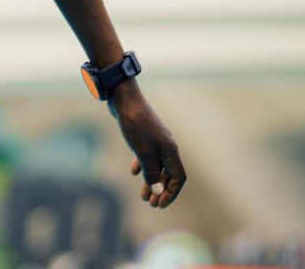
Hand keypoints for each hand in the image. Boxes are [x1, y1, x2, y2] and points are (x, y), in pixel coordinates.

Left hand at [110, 83, 185, 208]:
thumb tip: (159, 191)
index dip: (171, 193)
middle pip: (169, 173)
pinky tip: (134, 172)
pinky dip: (144, 166)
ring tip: (143, 195)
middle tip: (151, 204)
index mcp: (170, 149)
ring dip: (152, 180)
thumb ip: (152, 173)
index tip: (160, 204)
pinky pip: (149, 155)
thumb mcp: (143, 153)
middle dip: (161, 190)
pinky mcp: (146, 135)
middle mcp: (167, 145)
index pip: (179, 177)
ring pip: (158, 165)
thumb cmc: (136, 125)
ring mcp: (157, 139)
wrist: (125, 100)